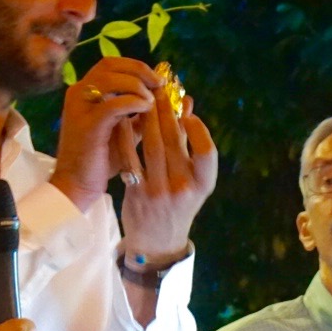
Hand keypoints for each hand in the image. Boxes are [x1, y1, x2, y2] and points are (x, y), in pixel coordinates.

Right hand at [49, 58, 161, 211]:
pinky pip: (113, 104)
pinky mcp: (87, 125)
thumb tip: (180, 101)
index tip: (157, 81)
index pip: (111, 65)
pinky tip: (146, 110)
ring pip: (110, 79)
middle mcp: (78, 94)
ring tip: (152, 101)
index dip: (136, 67)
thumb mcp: (127, 132)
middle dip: (139, 72)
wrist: (77, 186)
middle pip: (110, 65)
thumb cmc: (101, 160)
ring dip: (137, 85)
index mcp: (85, 93)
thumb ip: (144, 114)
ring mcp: (80, 108)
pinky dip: (133, 102)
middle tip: (159, 85)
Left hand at [119, 90, 217, 260]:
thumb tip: (187, 103)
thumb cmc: (177, 203)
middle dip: (167, 112)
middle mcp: (183, 188)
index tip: (187, 112)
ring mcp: (159, 192)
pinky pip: (131, 158)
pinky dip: (127, 137)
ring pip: (152, 146)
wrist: (157, 241)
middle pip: (176, 142)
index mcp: (202, 184)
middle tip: (160, 89)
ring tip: (143, 99)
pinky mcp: (136, 193)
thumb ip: (190, 143)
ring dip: (148, 119)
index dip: (199, 129)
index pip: (207, 152)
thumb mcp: (192, 179)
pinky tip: (124, 119)